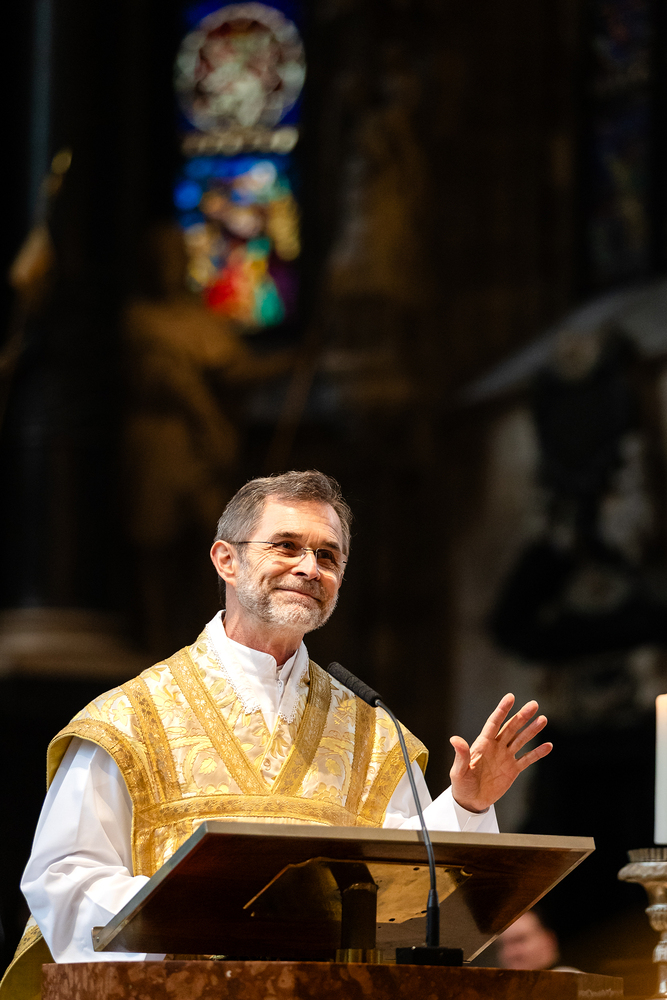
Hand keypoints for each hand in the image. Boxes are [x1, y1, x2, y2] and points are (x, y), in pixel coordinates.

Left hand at [449, 693, 551, 812]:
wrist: (471, 801)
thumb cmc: (462, 785)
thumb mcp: (459, 771)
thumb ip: (461, 755)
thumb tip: (454, 739)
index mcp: (482, 744)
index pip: (493, 723)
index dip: (502, 710)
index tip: (510, 697)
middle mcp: (496, 747)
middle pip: (511, 728)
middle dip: (522, 716)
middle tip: (534, 704)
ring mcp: (505, 757)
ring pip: (521, 740)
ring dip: (532, 730)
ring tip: (543, 719)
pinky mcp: (513, 770)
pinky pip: (527, 759)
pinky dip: (538, 753)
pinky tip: (548, 746)